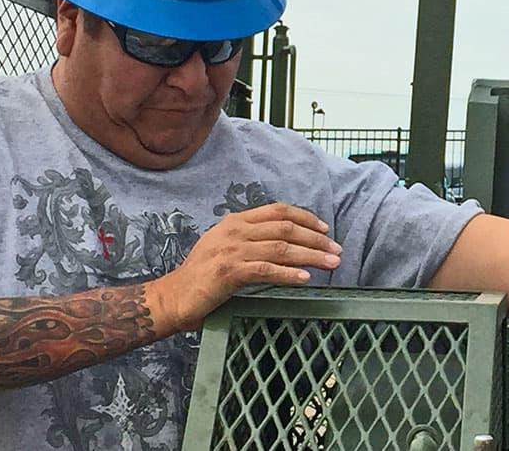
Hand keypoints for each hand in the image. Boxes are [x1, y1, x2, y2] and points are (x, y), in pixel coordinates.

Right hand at [151, 203, 341, 330]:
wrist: (171, 298)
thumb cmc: (202, 279)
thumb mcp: (227, 250)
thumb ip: (253, 243)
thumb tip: (289, 248)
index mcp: (234, 222)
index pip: (277, 211)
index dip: (305, 217)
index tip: (324, 229)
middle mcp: (234, 231)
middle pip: (285, 228)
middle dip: (316, 239)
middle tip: (336, 250)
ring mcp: (231, 250)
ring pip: (281, 247)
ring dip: (311, 256)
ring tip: (331, 264)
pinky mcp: (228, 271)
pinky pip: (266, 270)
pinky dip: (289, 274)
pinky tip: (306, 279)